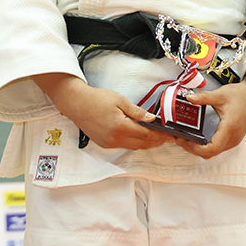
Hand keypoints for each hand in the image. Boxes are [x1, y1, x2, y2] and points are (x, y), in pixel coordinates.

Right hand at [34, 73, 175, 150]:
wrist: (75, 103)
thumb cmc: (95, 99)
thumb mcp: (119, 100)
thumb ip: (137, 111)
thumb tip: (152, 119)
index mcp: (120, 127)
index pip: (147, 135)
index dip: (160, 136)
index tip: (170, 134)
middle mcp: (114, 138)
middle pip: (142, 144)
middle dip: (156, 141)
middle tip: (166, 136)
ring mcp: (109, 143)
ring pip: (134, 147)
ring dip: (146, 143)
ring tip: (155, 136)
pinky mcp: (104, 143)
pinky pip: (124, 146)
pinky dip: (134, 143)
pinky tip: (138, 136)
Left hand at [177, 53, 245, 158]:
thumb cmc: (241, 96)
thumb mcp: (219, 95)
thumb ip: (203, 97)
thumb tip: (189, 98)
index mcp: (229, 129)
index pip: (212, 148)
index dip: (196, 148)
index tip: (185, 140)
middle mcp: (233, 137)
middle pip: (211, 153)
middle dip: (193, 149)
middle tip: (180, 138)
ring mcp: (234, 139)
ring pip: (215, 152)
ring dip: (199, 149)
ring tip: (186, 138)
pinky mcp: (233, 138)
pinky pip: (219, 148)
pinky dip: (207, 146)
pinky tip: (198, 138)